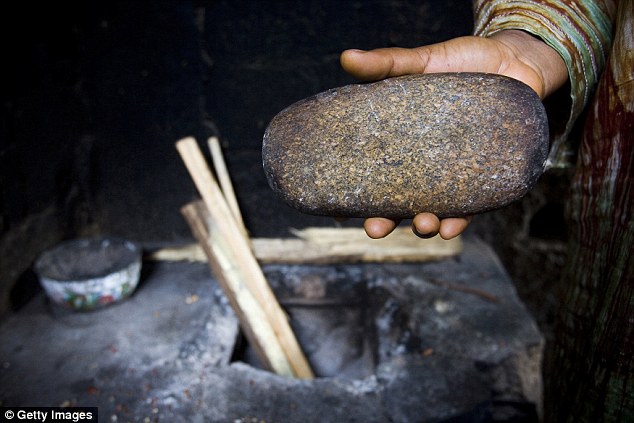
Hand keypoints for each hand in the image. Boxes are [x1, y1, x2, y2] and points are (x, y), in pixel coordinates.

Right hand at [340, 31, 567, 238]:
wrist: (517, 61)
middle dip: (384, 221)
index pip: (370, 174)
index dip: (353, 195)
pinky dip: (460, 221)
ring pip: (432, 210)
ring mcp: (452, 174)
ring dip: (424, 225)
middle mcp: (423, 165)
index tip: (338, 212)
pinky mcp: (485, 177)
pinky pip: (470, 207)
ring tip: (422, 224)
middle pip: (397, 202)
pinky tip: (450, 228)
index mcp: (400, 143)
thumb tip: (346, 58)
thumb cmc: (465, 62)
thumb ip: (387, 64)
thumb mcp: (423, 61)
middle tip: (374, 229)